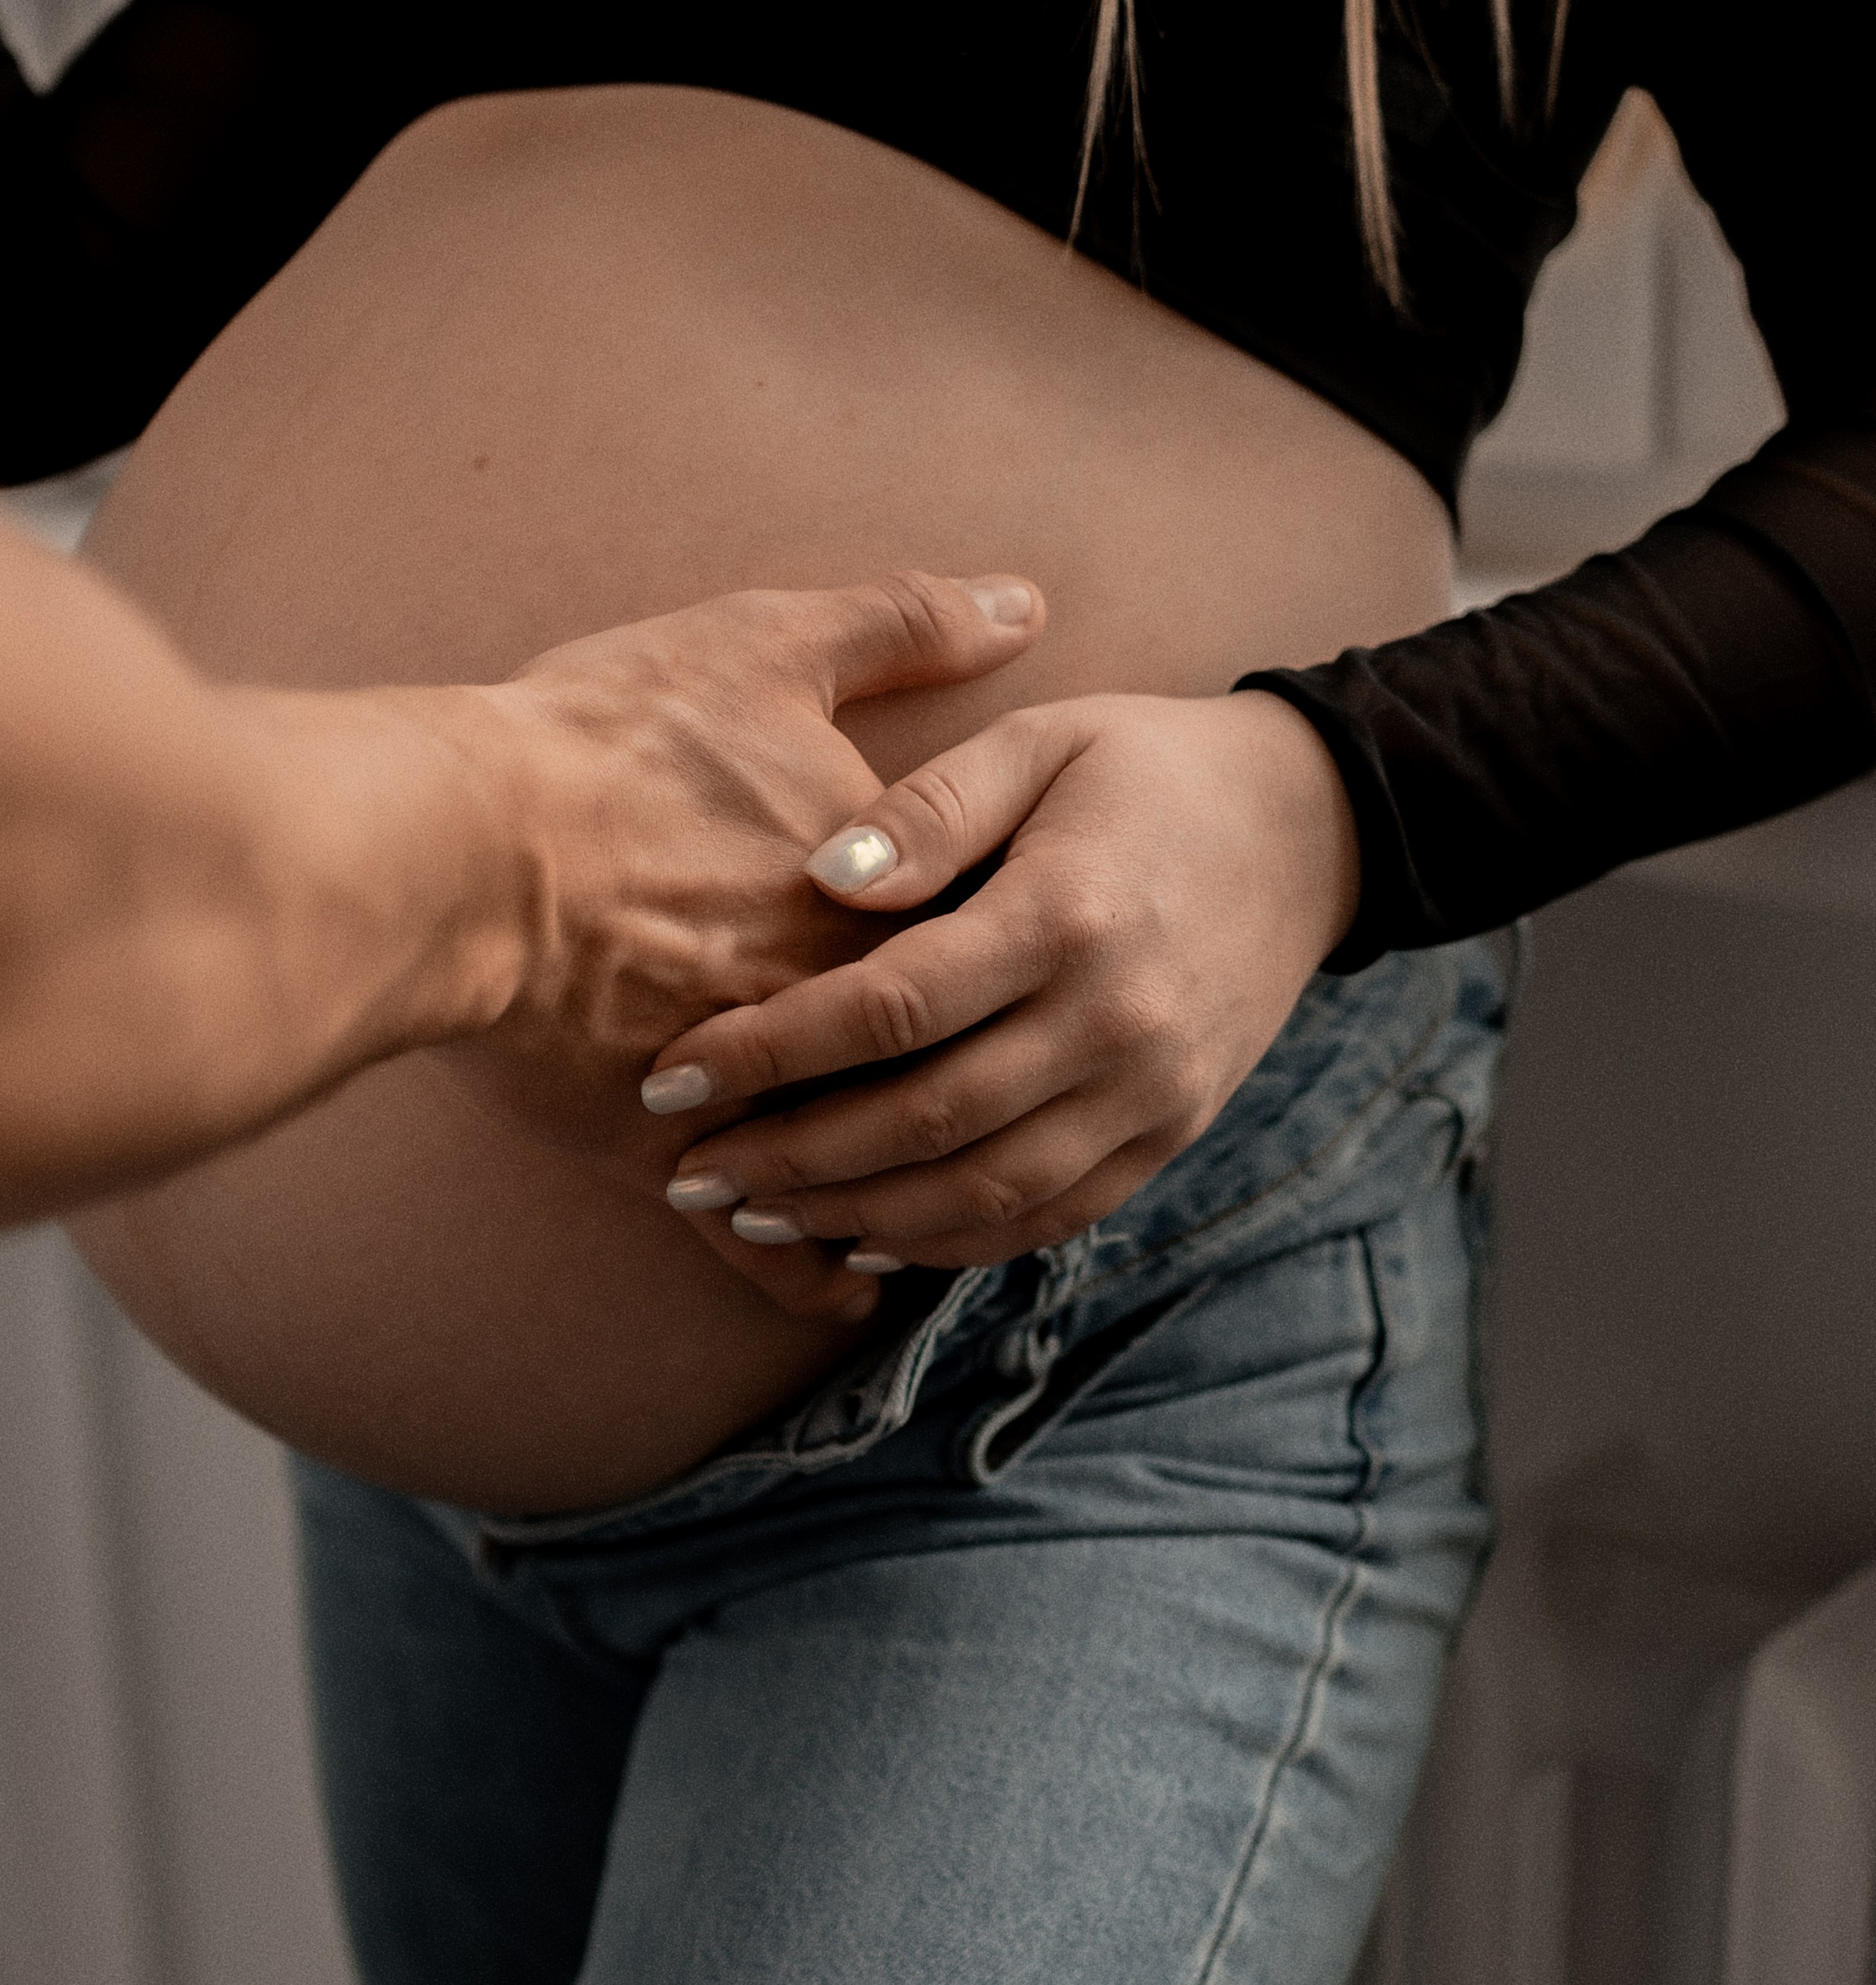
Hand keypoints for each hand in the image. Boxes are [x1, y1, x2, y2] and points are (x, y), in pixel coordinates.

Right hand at [424, 569, 1043, 1319]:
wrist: (459, 848)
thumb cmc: (605, 740)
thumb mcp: (765, 646)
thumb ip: (902, 626)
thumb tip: (1024, 601)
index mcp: (885, 898)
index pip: (988, 944)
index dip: (1017, 960)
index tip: (1050, 968)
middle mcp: (842, 1011)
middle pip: (946, 1070)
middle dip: (989, 1091)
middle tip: (1027, 1101)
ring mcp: (764, 1097)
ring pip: (868, 1172)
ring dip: (906, 1192)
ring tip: (943, 1204)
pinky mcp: (674, 1154)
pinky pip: (763, 1243)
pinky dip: (804, 1271)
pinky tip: (842, 1285)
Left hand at [642, 688, 1361, 1272]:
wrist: (1314, 827)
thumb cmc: (1147, 766)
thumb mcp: (1042, 742)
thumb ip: (928, 808)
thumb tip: (817, 877)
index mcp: (1065, 915)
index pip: (889, 1009)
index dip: (769, 1049)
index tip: (670, 1070)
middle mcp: (1112, 1022)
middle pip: (923, 1122)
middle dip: (789, 1159)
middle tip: (686, 1173)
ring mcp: (1150, 1093)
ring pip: (981, 1194)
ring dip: (855, 1218)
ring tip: (753, 1213)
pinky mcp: (1170, 1134)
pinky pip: (1049, 1216)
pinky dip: (952, 1243)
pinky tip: (867, 1238)